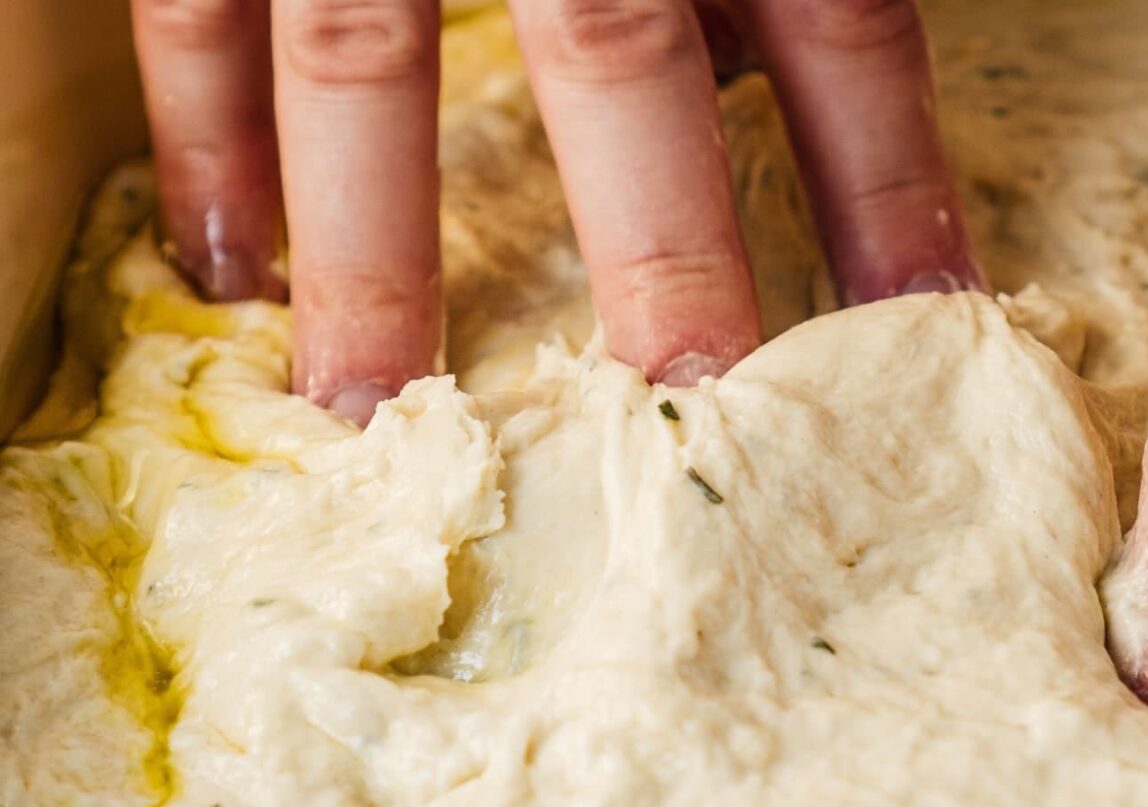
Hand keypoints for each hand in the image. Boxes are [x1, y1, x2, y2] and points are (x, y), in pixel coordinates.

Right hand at [133, 0, 978, 423]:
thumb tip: (784, 79)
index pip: (839, 28)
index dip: (889, 188)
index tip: (927, 334)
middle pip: (618, 58)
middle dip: (663, 251)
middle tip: (695, 412)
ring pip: (366, 50)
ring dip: (375, 248)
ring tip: (380, 412)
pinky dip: (205, 127)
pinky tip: (226, 267)